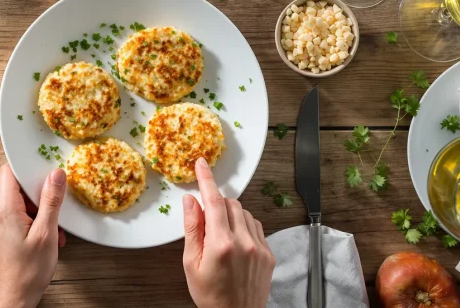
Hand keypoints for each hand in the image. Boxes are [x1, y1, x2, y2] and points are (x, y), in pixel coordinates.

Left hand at [0, 163, 66, 307]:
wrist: (13, 299)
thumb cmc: (28, 272)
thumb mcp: (46, 234)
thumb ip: (51, 201)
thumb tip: (56, 174)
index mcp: (4, 210)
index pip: (9, 171)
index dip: (27, 169)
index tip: (45, 173)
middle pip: (16, 187)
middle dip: (38, 194)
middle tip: (54, 208)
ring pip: (18, 202)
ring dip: (38, 210)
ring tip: (52, 229)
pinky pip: (16, 216)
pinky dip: (32, 221)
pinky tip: (46, 236)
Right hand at [182, 158, 274, 307]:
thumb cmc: (210, 295)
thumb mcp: (191, 263)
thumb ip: (192, 228)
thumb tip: (191, 201)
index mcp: (221, 244)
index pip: (214, 201)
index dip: (207, 179)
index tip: (201, 164)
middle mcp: (244, 242)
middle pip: (230, 203)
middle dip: (217, 203)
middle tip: (206, 218)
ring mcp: (259, 248)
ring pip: (244, 212)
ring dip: (231, 214)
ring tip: (220, 235)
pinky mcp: (268, 253)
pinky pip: (256, 226)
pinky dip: (244, 225)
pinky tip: (234, 239)